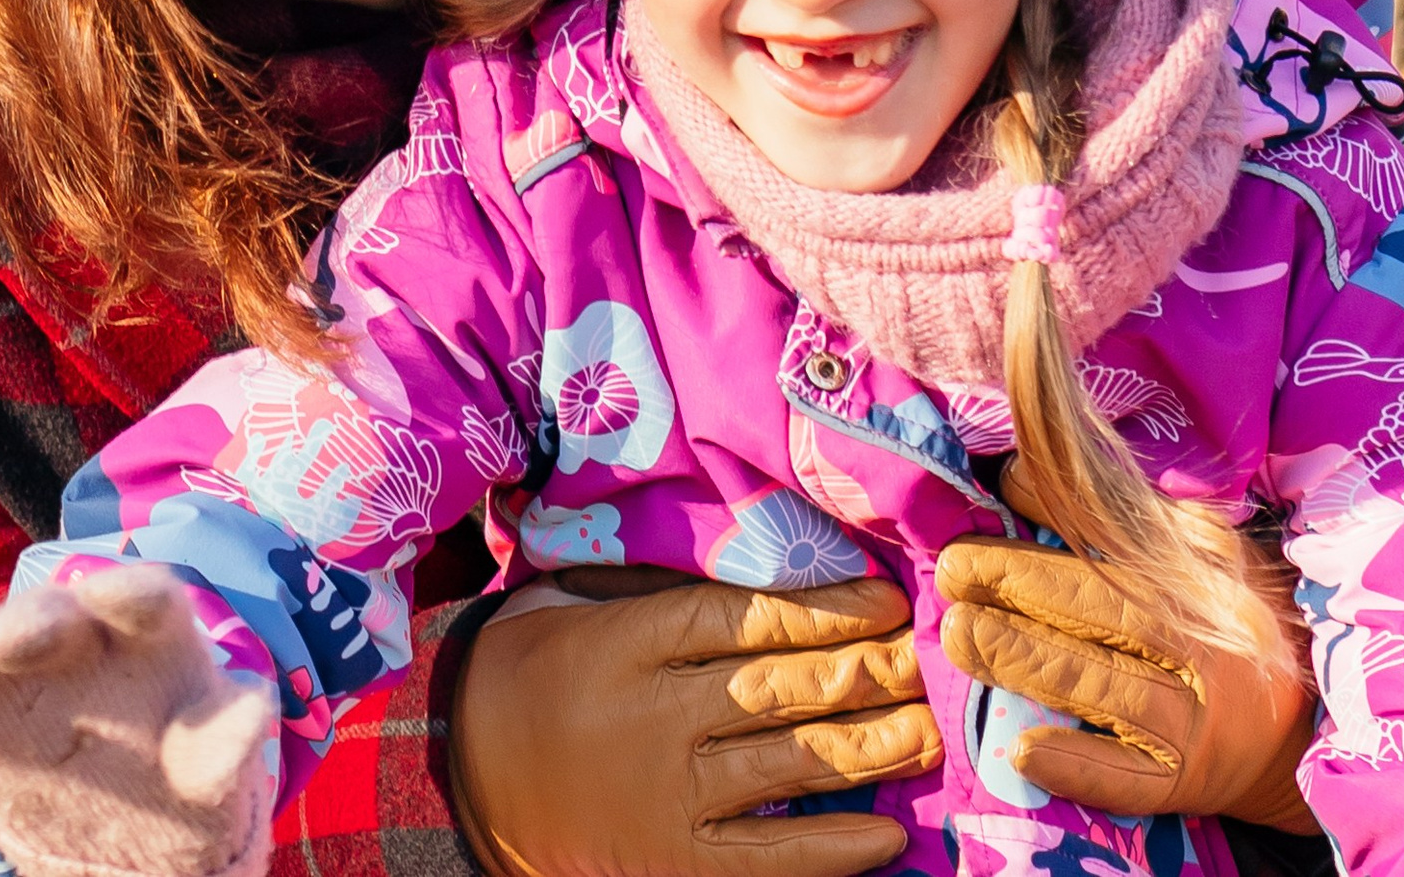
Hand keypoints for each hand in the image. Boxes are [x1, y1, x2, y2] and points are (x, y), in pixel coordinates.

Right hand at [0, 565, 276, 876]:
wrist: (126, 824)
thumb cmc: (183, 777)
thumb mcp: (211, 768)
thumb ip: (225, 743)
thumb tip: (252, 713)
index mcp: (150, 639)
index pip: (145, 600)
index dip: (127, 590)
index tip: (111, 590)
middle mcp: (77, 638)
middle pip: (50, 615)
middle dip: (28, 621)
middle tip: (7, 637)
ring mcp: (10, 671)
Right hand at [450, 569, 941, 876]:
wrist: (467, 768)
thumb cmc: (547, 666)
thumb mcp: (588, 602)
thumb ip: (671, 585)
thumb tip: (780, 557)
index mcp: (633, 641)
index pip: (750, 618)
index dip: (831, 608)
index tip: (892, 598)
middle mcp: (656, 716)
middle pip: (786, 688)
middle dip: (874, 671)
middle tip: (935, 657)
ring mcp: (667, 793)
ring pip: (792, 764)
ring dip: (875, 747)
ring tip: (933, 728)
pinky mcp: (673, 857)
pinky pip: (768, 859)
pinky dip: (832, 850)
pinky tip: (889, 835)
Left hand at [934, 459, 1318, 832]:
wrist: (1296, 733)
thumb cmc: (1223, 623)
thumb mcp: (1189, 552)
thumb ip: (1106, 513)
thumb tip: (1015, 477)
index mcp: (1207, 576)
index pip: (1127, 537)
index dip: (1058, 515)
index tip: (994, 495)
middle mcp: (1207, 644)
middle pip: (1108, 609)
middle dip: (1023, 584)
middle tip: (953, 570)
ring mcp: (1198, 718)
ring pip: (1104, 687)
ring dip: (1029, 661)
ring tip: (962, 635)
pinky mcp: (1184, 780)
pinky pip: (1128, 778)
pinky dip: (1078, 765)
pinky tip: (1025, 750)